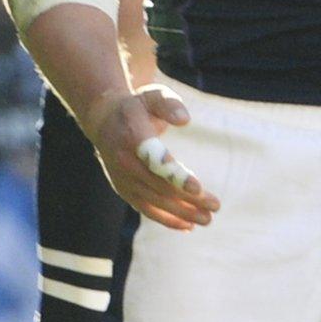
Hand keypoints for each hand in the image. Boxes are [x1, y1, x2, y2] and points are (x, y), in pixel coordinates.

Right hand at [84, 84, 219, 230]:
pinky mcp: (123, 189)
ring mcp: (122, 179)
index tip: (198, 188)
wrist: (104, 121)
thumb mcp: (153, 95)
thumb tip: (185, 119)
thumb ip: (169, 104)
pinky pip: (145, 208)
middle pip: (159, 186)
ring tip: (208, 219)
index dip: (175, 175)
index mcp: (133, 136)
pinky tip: (188, 226)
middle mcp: (125, 161)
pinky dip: (166, 219)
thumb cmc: (138, 106)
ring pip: (154, 201)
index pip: (155, 160)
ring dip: (182, 213)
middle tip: (216, 206)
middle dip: (189, 200)